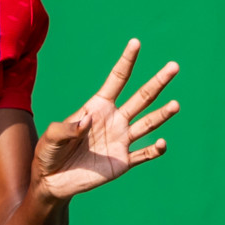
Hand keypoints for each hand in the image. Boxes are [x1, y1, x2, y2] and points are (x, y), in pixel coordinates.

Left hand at [34, 39, 179, 200]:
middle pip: (141, 97)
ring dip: (162, 114)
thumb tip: (89, 120)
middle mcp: (114, 119)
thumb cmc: (48, 153)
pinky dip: (154, 150)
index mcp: (97, 106)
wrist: (53, 181)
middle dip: (157, 82)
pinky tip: (162, 143)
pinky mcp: (123, 162)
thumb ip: (68, 128)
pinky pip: (144, 154)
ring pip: (148, 123)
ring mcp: (121, 139)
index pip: (116, 80)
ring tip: (176, 105)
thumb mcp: (51, 138)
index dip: (127, 61)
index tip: (136, 42)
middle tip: (174, 66)